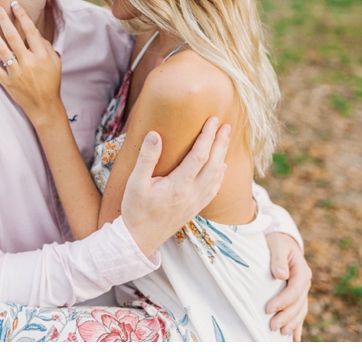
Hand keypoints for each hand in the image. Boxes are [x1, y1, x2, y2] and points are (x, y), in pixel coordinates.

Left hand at [0, 1, 63, 121]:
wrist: (45, 106)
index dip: (22, 15)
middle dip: (3, 19)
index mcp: (42, 56)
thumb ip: (45, 46)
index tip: (14, 4)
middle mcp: (28, 63)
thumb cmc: (51, 82)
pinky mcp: (7, 83)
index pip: (30, 30)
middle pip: (13, 36)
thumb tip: (33, 31)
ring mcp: (16, 73)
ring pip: (1, 49)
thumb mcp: (56, 62)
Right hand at [121, 117, 229, 256]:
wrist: (138, 240)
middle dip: (220, 143)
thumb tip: (155, 134)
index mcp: (178, 186)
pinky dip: (220, 175)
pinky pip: (214, 189)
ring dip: (222, 156)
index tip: (211, 120)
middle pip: (213, 164)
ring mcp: (195, 203)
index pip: (199, 156)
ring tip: (225, 140)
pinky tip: (221, 167)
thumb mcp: (135, 183)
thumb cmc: (135, 210)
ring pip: (216, 176)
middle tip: (226, 125)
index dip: (207, 136)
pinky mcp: (195, 209)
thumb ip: (146, 158)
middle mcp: (192, 195)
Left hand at [265, 232, 311, 340]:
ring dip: (291, 323)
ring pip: (300, 311)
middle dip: (286, 317)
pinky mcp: (296, 296)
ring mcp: (302, 291)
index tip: (269, 309)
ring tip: (280, 332)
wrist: (281, 242)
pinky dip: (297, 325)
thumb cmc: (277, 243)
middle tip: (272, 326)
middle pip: (298, 304)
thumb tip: (281, 274)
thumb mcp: (277, 246)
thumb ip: (278, 259)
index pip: (295, 290)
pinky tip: (294, 338)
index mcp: (302, 271)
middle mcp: (304, 283)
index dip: (283, 301)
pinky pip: (299, 312)